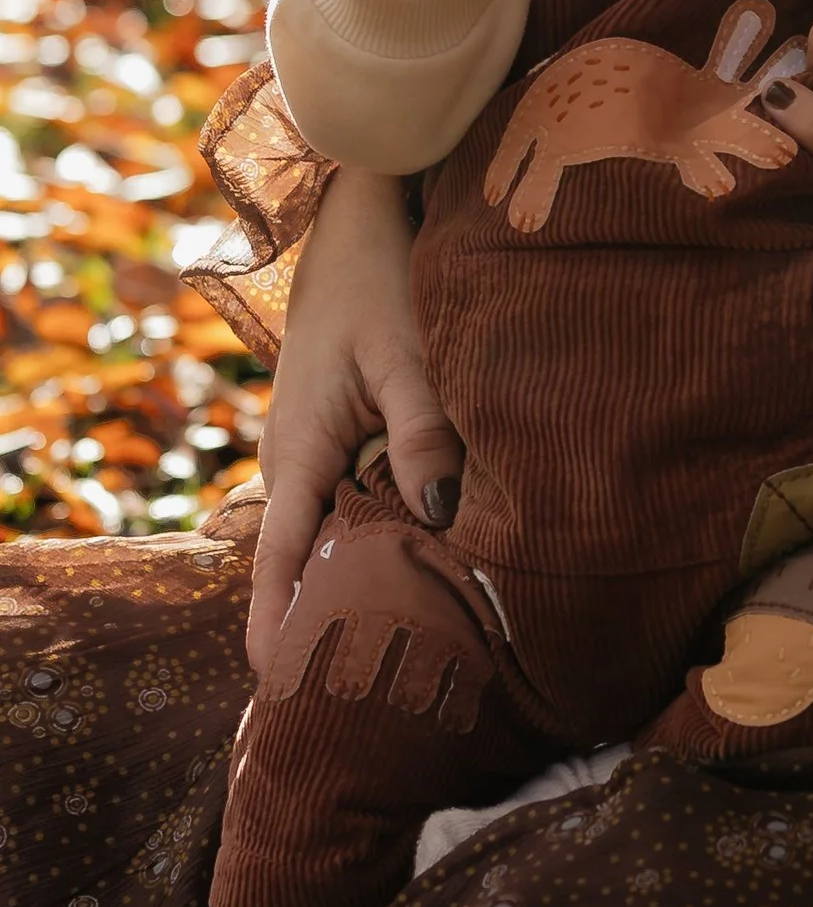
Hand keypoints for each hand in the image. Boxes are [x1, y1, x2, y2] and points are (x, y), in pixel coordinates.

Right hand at [248, 170, 465, 673]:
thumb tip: (441, 516)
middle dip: (321, 614)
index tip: (277, 682)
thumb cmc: (381, 278)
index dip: (279, 618)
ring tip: (384, 645)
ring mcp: (314, 445)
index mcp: (299, 447)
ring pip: (330, 525)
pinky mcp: (338, 431)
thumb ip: (424, 430)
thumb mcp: (406, 352)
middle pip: (305, 553)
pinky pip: (346, 497)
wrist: (362, 218)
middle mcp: (295, 456)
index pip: (282, 554)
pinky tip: (408, 562)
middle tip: (350, 688)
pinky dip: (370, 531)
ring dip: (352, 573)